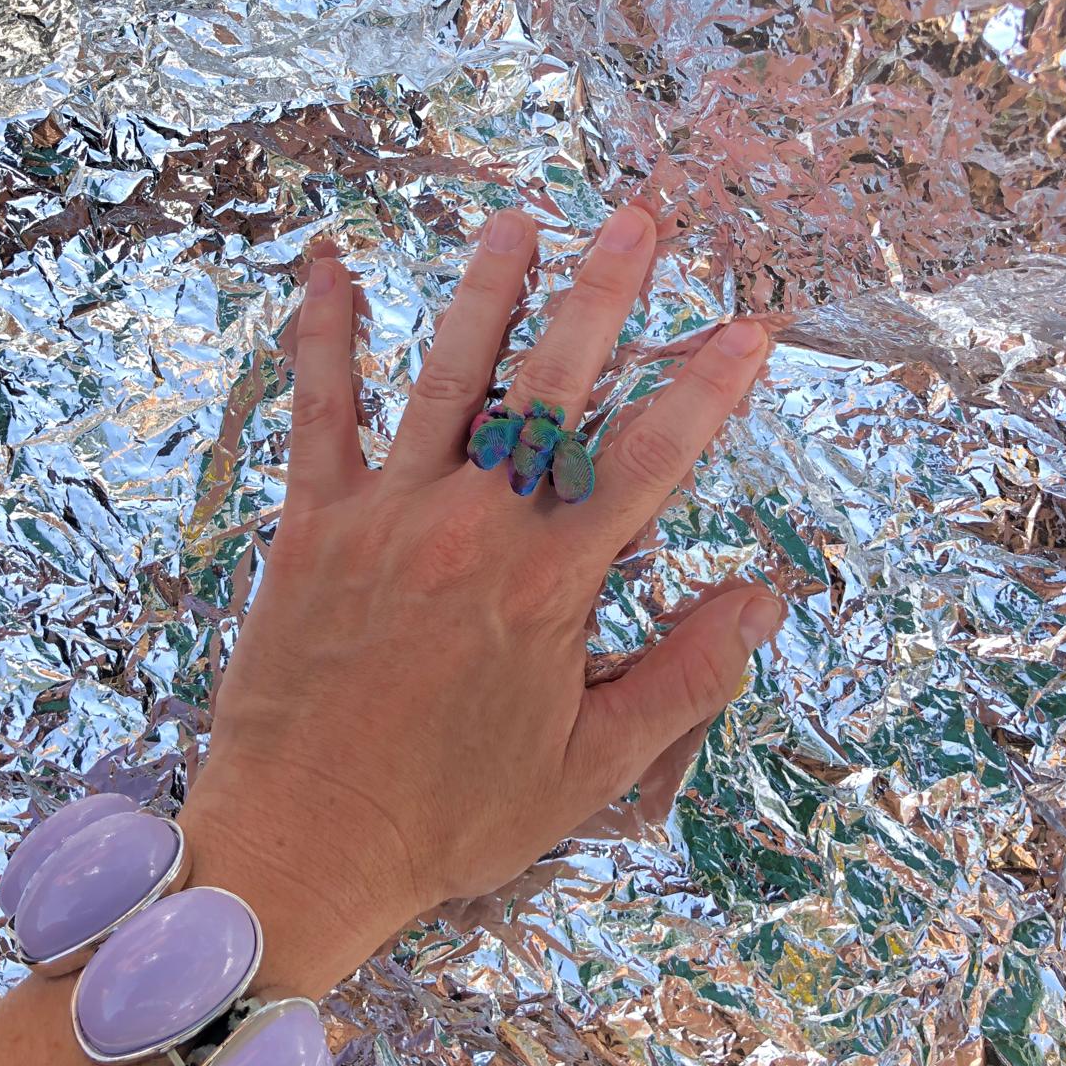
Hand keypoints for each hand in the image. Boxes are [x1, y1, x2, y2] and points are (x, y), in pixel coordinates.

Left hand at [181, 205, 780, 992]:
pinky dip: (323, 338)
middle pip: (553, 389)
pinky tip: (327, 271)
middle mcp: (473, 528)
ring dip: (486, 292)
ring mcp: (387, 515)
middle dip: (603, 296)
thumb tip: (765, 599)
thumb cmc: (449, 818)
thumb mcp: (591, 769)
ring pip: (446, 377)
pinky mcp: (313, 524)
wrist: (299, 845)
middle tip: (638, 220)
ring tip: (518, 219)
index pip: (650, 462)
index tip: (750, 328)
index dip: (707, 389)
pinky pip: (318, 413)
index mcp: (549, 585)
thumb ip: (685, 677)